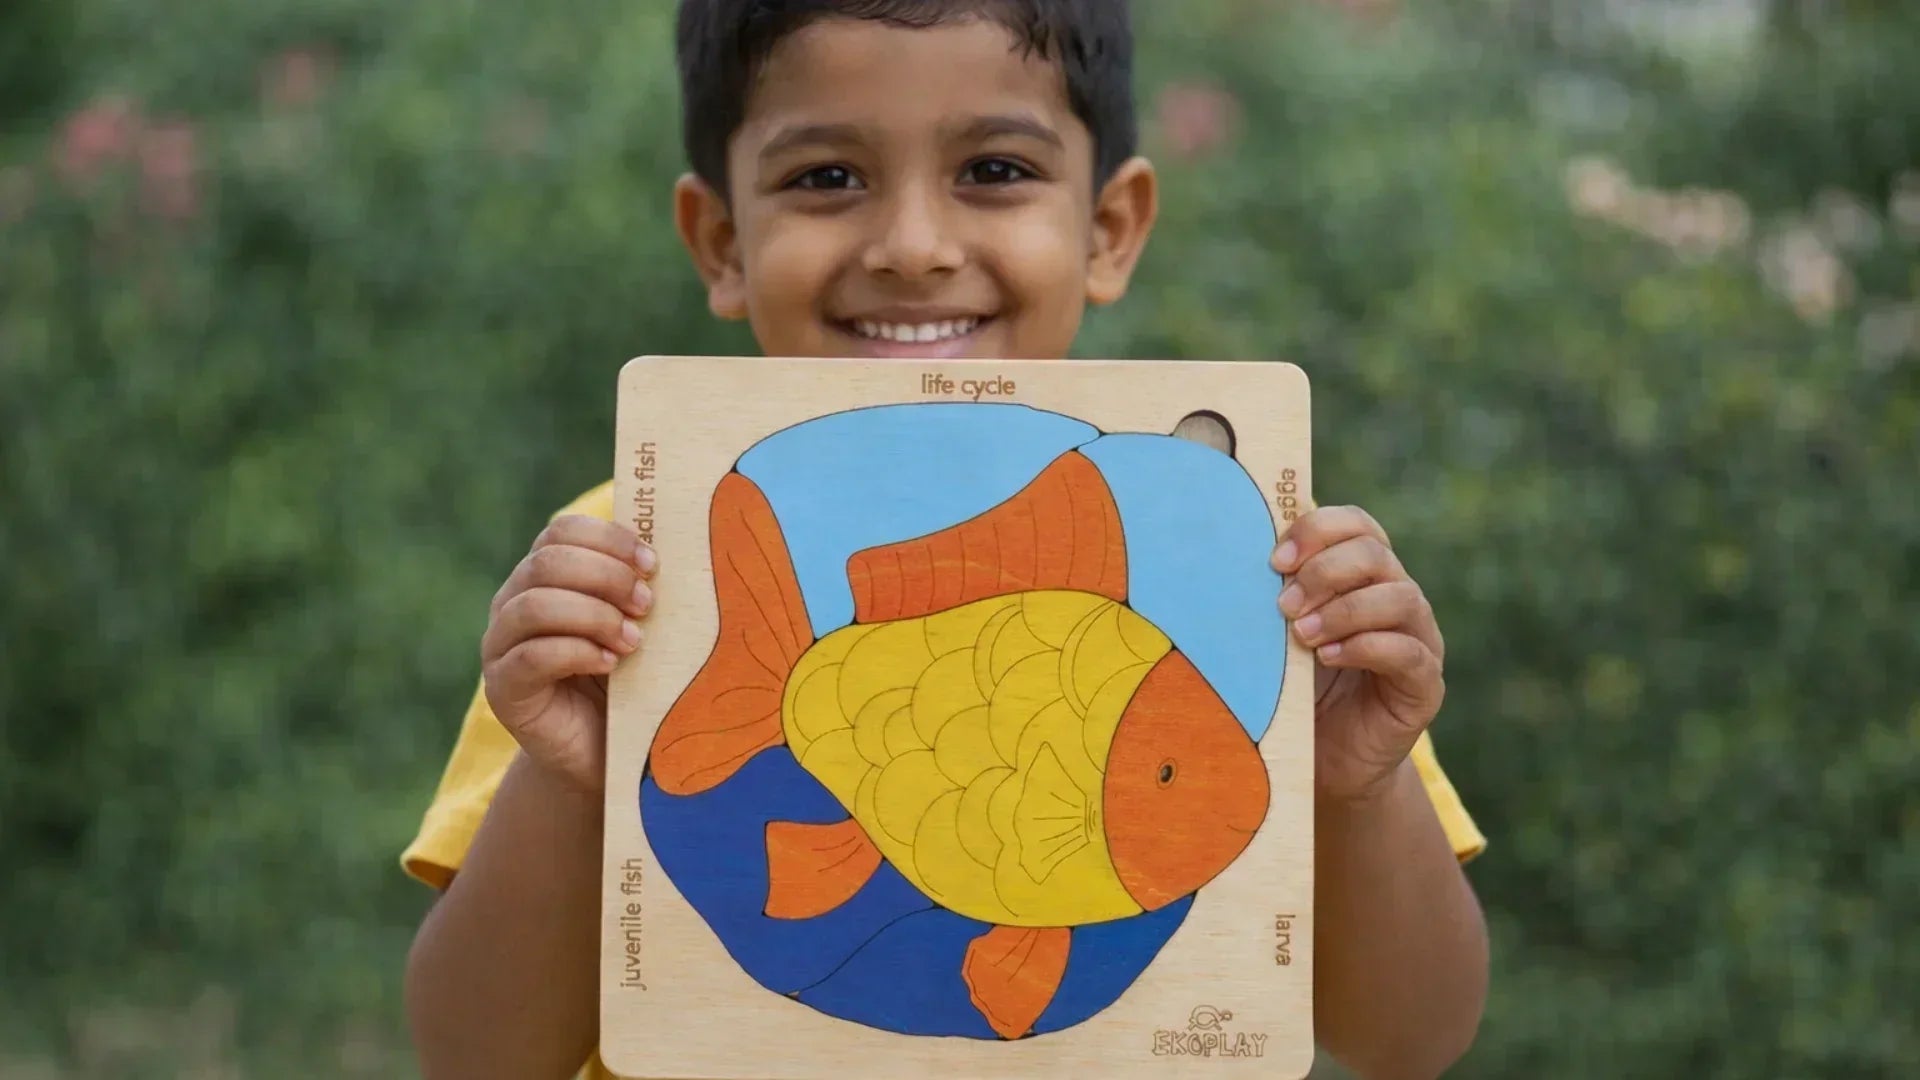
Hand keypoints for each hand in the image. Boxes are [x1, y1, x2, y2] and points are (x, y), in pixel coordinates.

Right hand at [481, 515, 656, 796]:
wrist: (604, 752)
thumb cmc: (628, 680)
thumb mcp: (636, 625)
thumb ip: (639, 588)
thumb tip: (674, 547)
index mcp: (543, 576)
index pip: (561, 531)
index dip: (609, 540)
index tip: (652, 564)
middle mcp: (512, 603)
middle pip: (547, 561)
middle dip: (606, 576)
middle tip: (647, 604)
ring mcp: (500, 646)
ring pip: (534, 605)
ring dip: (594, 616)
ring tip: (633, 641)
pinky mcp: (503, 690)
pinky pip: (530, 657)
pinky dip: (577, 653)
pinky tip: (611, 664)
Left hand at [1271, 505, 1444, 803]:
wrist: (1325, 760)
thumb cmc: (1298, 688)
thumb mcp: (1279, 636)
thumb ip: (1273, 597)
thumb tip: (1229, 558)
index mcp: (1365, 575)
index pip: (1357, 524)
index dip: (1318, 530)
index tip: (1276, 560)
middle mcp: (1399, 598)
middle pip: (1376, 554)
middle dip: (1323, 572)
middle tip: (1282, 606)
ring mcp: (1420, 640)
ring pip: (1400, 598)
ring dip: (1343, 610)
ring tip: (1301, 636)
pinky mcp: (1425, 685)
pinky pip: (1408, 653)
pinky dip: (1364, 648)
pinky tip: (1328, 658)